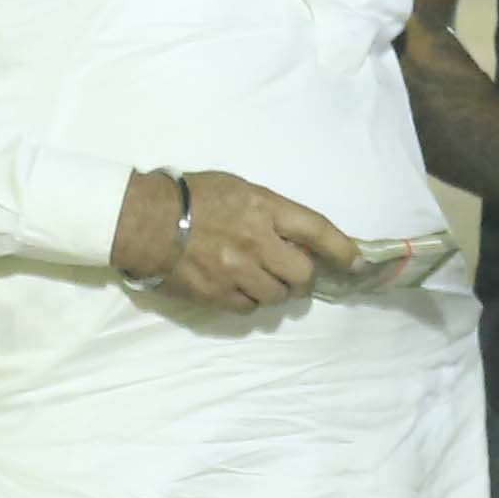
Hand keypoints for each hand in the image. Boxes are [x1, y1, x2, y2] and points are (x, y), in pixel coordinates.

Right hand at [123, 165, 350, 311]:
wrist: (142, 221)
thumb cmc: (190, 196)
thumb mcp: (238, 189)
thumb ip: (271, 211)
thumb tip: (298, 236)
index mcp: (264, 209)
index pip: (318, 231)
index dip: (343, 249)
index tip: (357, 262)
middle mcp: (256, 243)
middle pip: (303, 274)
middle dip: (304, 277)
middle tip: (294, 272)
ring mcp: (237, 272)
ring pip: (277, 296)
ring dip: (276, 290)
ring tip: (259, 277)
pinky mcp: (218, 295)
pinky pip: (250, 308)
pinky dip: (250, 301)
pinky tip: (237, 287)